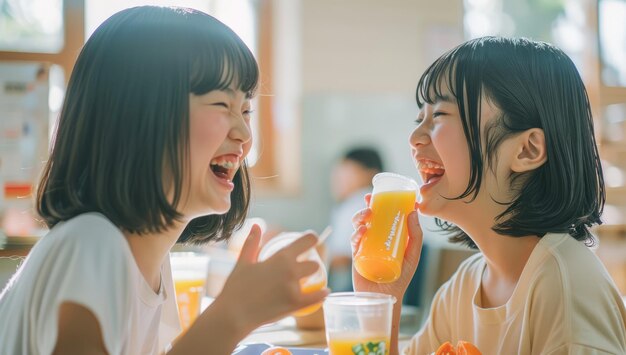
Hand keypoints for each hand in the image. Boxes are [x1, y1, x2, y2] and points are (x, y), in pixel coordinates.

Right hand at [214, 225, 328, 331]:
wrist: (233, 315)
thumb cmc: (235, 288)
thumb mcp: (243, 262)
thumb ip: (252, 243)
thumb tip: (257, 226)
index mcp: (280, 257)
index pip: (306, 242)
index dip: (311, 239)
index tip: (313, 239)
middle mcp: (291, 271)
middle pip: (313, 264)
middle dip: (310, 265)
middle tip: (304, 268)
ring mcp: (294, 289)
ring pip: (316, 280)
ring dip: (314, 280)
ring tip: (309, 282)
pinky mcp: (295, 305)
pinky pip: (316, 298)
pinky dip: (322, 295)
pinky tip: (325, 292)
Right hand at [351, 194, 422, 300]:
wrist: (387, 297)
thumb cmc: (401, 277)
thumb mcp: (412, 254)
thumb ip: (415, 235)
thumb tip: (413, 212)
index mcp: (386, 235)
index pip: (381, 215)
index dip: (380, 202)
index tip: (382, 193)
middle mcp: (374, 238)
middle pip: (367, 218)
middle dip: (366, 206)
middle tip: (370, 201)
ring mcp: (364, 246)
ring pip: (357, 226)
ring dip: (359, 217)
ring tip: (367, 215)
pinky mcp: (356, 255)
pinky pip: (353, 241)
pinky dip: (356, 233)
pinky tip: (363, 230)